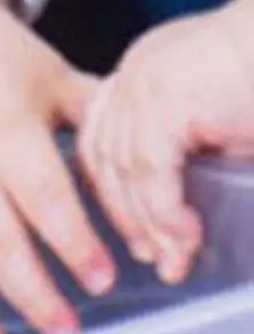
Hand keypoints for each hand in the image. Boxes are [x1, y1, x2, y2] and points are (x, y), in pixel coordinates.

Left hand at [77, 0, 253, 284]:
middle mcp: (133, 75)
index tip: (132, 229)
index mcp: (144, 74)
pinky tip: (187, 238)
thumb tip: (180, 217)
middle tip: (153, 257)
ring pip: (126, 172)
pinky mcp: (163, 102)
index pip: (104, 138)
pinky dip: (165, 213)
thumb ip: (196, 155)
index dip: (113, 191)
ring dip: (149, 224)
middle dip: (127, 216)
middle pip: (105, 158)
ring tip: (173, 259)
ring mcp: (142, 85)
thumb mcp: (227, 125)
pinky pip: (151, 173)